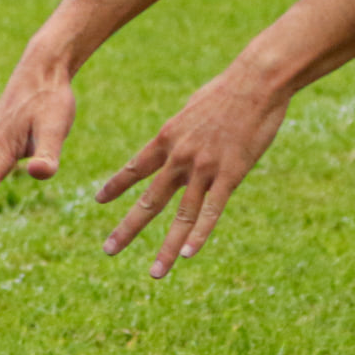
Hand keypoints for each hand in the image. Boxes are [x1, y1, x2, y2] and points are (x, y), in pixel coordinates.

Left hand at [97, 61, 291, 276]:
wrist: (256, 81)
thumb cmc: (227, 90)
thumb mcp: (191, 109)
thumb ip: (181, 129)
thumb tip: (178, 134)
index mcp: (166, 140)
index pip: (134, 168)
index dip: (115, 186)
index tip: (98, 200)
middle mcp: (178, 158)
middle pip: (149, 201)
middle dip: (127, 229)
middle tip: (108, 250)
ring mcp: (204, 169)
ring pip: (181, 216)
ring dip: (166, 247)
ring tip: (154, 273)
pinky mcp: (230, 175)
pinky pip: (212, 211)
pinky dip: (199, 235)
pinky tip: (187, 255)